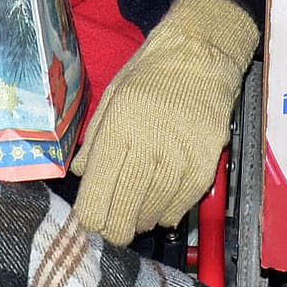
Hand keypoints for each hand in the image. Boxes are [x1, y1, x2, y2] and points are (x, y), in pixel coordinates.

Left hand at [72, 0, 257, 242]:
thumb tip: (81, 174)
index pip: (98, 191)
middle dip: (112, 229)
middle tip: (109, 231)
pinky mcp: (205, 164)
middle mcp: (149, 144)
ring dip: (139, 221)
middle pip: (124, 210)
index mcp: (120, 125)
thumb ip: (95, 137)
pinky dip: (166, 214)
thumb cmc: (151, 72)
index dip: (89, 218)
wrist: (202, 54)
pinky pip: (181, 206)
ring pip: (153, 212)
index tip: (88, 224)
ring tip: (133, 217)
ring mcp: (181, 156)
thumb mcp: (113, 95)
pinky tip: (158, 209)